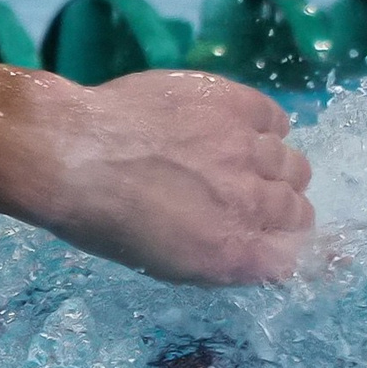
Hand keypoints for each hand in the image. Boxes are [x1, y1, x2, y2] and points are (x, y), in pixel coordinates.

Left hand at [23, 71, 313, 285]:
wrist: (69, 152)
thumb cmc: (99, 216)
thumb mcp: (160, 262)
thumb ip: (218, 256)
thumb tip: (252, 246)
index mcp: (233, 254)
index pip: (294, 255)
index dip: (279, 243)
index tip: (264, 234)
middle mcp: (253, 204)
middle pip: (297, 209)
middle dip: (277, 207)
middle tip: (238, 195)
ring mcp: (249, 150)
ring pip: (291, 163)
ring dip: (269, 167)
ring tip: (228, 161)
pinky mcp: (239, 105)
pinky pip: (276, 120)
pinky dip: (262, 127)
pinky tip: (229, 129)